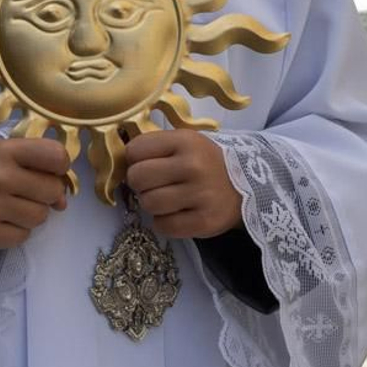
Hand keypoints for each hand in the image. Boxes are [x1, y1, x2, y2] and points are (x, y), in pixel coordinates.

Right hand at [0, 137, 69, 248]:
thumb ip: (34, 163)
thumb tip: (63, 199)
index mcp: (3, 151)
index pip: (55, 156)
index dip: (60, 165)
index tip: (52, 169)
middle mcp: (0, 178)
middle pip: (52, 191)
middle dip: (48, 193)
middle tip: (31, 191)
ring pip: (40, 216)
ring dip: (32, 213)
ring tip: (13, 205)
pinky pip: (23, 236)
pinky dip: (17, 230)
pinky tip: (2, 219)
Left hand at [124, 129, 241, 239]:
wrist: (247, 186)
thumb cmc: (206, 162)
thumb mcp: (185, 142)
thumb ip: (154, 147)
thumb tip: (120, 161)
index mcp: (185, 141)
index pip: (135, 150)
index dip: (134, 159)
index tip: (146, 163)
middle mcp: (193, 166)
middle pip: (138, 177)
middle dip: (140, 183)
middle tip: (152, 184)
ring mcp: (200, 195)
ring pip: (148, 203)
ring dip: (151, 203)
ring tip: (166, 199)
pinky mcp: (204, 222)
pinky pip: (163, 226)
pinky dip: (163, 222)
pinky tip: (175, 213)